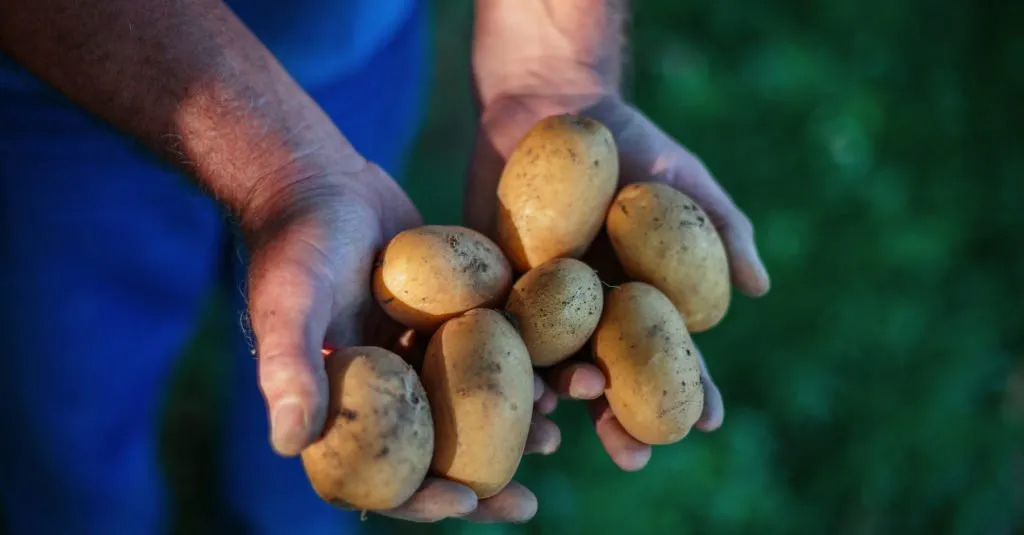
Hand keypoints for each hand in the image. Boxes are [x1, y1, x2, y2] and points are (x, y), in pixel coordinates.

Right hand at [241, 155, 555, 522]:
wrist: (322, 178)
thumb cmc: (295, 242)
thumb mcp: (289, 302)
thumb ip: (290, 367)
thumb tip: (287, 445)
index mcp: (341, 404)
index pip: (378, 473)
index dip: (418, 498)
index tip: (463, 506)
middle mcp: (384, 387)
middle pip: (434, 451)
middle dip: (480, 483)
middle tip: (526, 508)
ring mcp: (418, 352)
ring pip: (469, 406)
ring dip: (511, 428)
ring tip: (556, 438)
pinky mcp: (450, 315)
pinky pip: (489, 354)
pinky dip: (522, 368)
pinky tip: (561, 373)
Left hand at [464, 93, 769, 469]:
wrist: (551, 106)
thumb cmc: (630, 144)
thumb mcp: (682, 181)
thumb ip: (721, 230)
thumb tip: (759, 287)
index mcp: (639, 301)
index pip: (668, 358)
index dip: (687, 392)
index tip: (704, 422)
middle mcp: (590, 315)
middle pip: (609, 380)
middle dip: (621, 423)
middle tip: (632, 457)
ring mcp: (540, 306)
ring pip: (551, 368)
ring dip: (561, 401)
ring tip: (569, 418)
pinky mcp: (493, 287)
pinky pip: (497, 334)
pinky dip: (505, 362)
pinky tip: (511, 386)